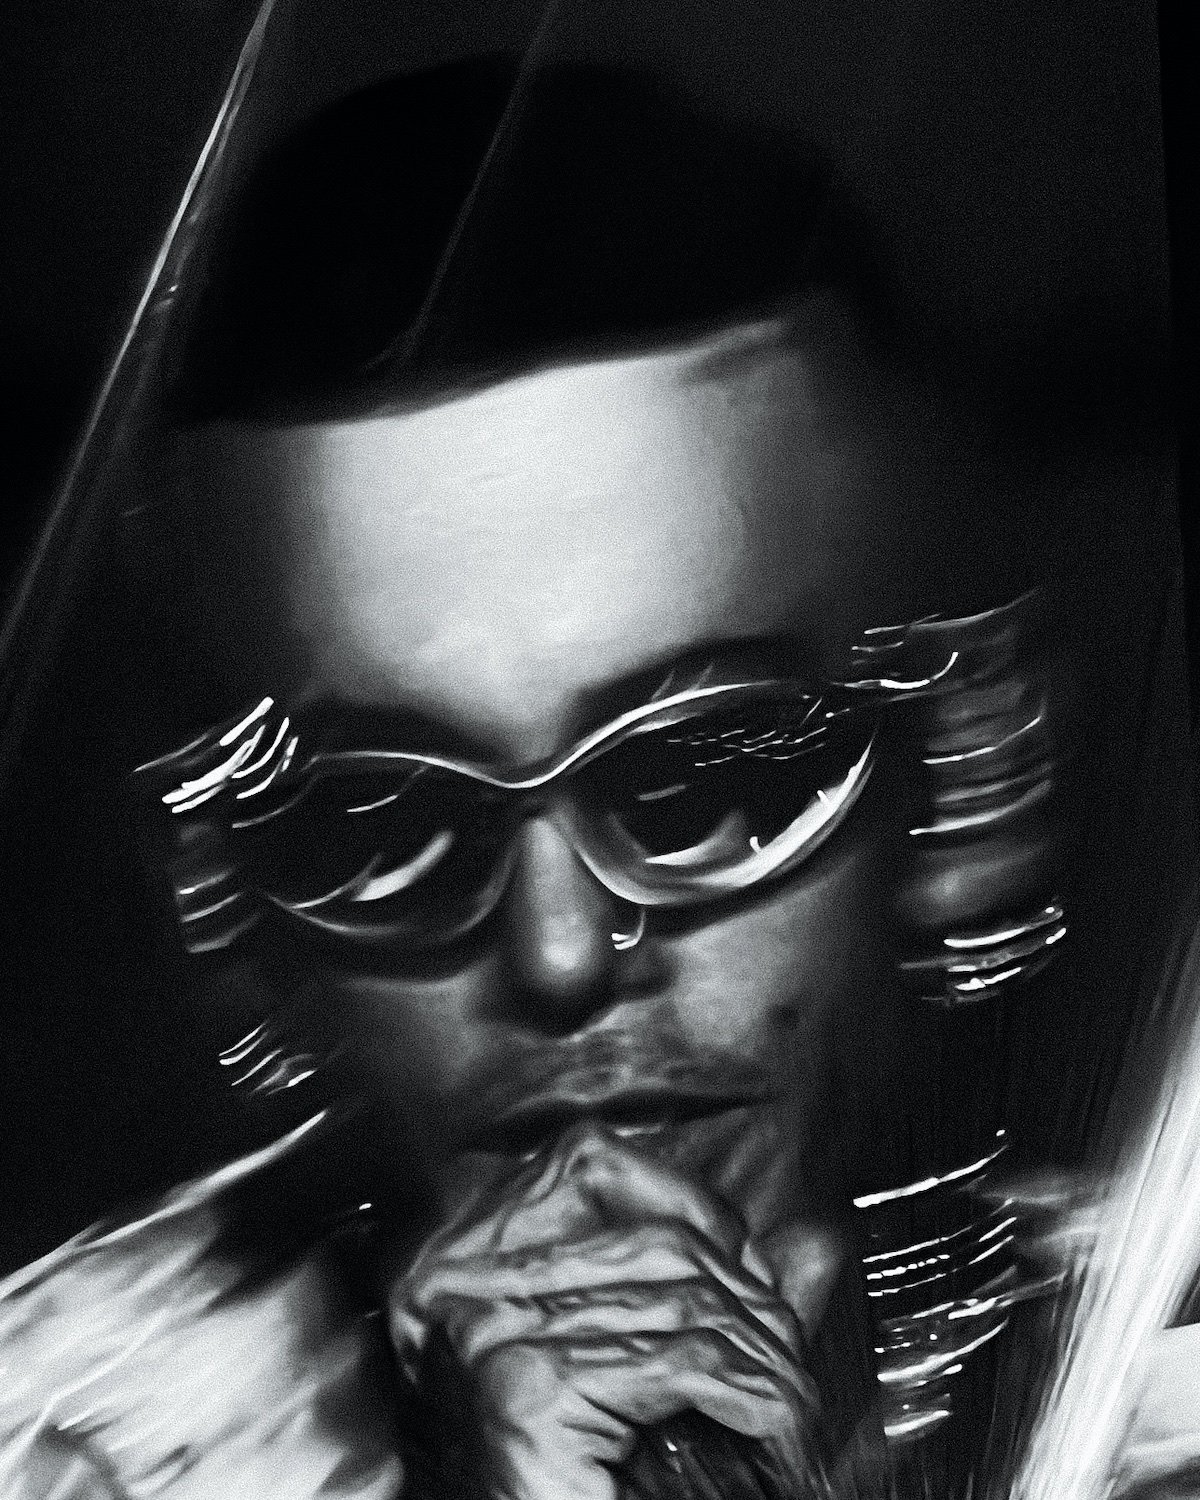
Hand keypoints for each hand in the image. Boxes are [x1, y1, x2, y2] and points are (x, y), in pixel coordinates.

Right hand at [389, 1124, 827, 1499]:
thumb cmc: (577, 1479)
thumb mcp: (645, 1370)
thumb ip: (717, 1301)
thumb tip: (814, 1241)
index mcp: (473, 1259)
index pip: (595, 1169)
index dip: (696, 1210)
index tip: (755, 1267)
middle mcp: (466, 1285)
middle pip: (651, 1240)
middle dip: (744, 1292)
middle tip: (790, 1350)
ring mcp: (494, 1336)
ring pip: (682, 1300)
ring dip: (760, 1353)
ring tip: (792, 1397)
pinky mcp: (534, 1391)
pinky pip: (684, 1362)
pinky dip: (751, 1393)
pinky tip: (769, 1422)